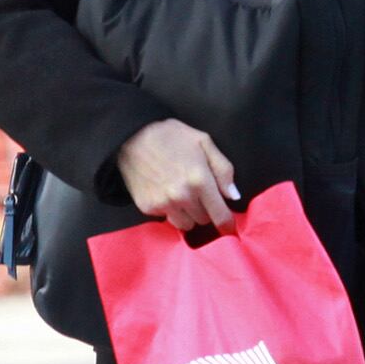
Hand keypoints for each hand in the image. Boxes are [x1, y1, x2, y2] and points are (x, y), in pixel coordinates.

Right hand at [115, 119, 239, 231]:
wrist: (131, 135)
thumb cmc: (171, 135)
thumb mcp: (204, 142)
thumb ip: (223, 169)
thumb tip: (233, 195)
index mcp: (200, 180)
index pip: (220, 215)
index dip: (227, 224)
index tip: (229, 228)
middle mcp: (183, 196)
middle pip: (204, 220)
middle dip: (205, 210)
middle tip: (198, 193)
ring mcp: (163, 204)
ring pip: (186, 225)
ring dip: (188, 215)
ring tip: (182, 195)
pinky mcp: (147, 207)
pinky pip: (167, 219)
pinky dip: (170, 211)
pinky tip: (165, 193)